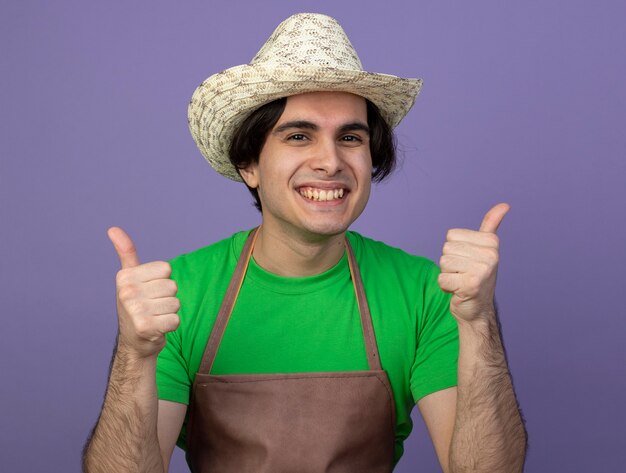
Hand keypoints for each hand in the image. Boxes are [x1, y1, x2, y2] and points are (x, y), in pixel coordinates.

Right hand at [108, 227, 179, 357]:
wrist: (133, 342)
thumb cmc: (135, 305)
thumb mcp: (129, 277)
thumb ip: (126, 252)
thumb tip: (113, 228)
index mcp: (125, 276)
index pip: (166, 269)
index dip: (162, 280)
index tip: (148, 291)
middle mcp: (127, 292)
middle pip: (172, 286)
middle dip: (166, 298)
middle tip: (151, 307)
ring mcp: (136, 310)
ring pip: (175, 303)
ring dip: (168, 313)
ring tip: (154, 317)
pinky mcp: (146, 327)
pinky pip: (176, 320)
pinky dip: (170, 326)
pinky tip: (157, 329)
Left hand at [437, 203, 509, 322]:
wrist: (478, 310)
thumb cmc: (477, 276)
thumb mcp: (484, 248)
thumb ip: (490, 225)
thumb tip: (504, 205)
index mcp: (491, 242)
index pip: (451, 235)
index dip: (454, 250)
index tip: (468, 261)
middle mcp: (490, 254)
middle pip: (446, 249)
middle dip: (450, 263)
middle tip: (464, 274)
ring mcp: (482, 270)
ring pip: (443, 263)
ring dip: (448, 275)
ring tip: (462, 281)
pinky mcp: (471, 285)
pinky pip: (442, 279)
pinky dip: (446, 287)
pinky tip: (459, 291)